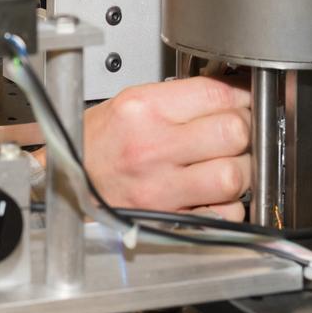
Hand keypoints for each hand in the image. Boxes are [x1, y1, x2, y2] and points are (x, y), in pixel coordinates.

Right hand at [73, 74, 251, 221]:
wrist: (67, 182)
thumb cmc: (97, 144)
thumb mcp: (131, 104)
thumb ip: (181, 99)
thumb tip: (232, 95)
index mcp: (144, 110)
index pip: (218, 93)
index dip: (241, 97)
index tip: (242, 103)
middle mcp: (152, 148)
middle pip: (233, 133)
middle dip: (243, 132)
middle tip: (234, 135)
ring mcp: (161, 187)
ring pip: (234, 176)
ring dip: (240, 171)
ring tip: (225, 165)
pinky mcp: (168, 218)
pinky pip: (224, 213)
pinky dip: (229, 205)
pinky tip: (213, 194)